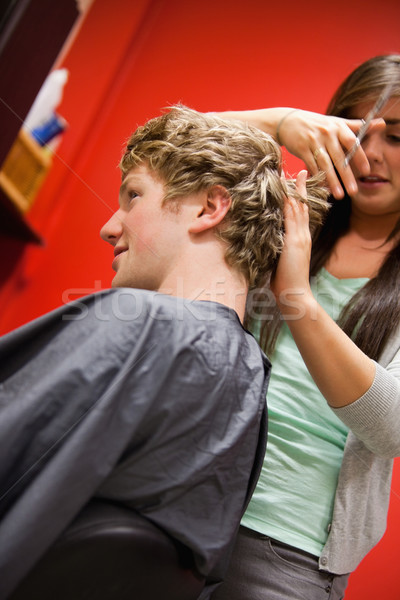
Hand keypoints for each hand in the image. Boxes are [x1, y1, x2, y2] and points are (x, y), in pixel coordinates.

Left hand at [271, 171, 311, 310]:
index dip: (296, 197)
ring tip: (292, 172)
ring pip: (298, 207)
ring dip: (295, 189)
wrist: (295, 294)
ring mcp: (300, 236)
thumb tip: (263, 243)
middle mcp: (302, 234)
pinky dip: (290, 201)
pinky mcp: (295, 240)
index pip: (298, 213)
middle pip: (301, 205)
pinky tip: (286, 190)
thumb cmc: (284, 281)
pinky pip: (292, 215)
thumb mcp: (278, 260)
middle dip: (299, 187)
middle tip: (297, 169)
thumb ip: (274, 249)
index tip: (293, 183)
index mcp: (299, 239)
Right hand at [277, 109, 376, 198]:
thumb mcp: (336, 122)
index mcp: (338, 127)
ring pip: (325, 164)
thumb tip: (382, 123)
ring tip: (339, 195)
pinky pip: (311, 166)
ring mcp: (313, 141)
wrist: (289, 121)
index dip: (359, 157)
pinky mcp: (301, 148)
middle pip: (339, 157)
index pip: (351, 142)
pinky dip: (318, 177)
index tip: (366, 172)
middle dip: (347, 176)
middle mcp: (327, 133)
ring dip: (332, 181)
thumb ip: (358, 126)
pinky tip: (323, 188)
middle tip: (353, 191)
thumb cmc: (317, 124)